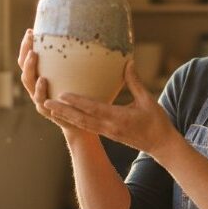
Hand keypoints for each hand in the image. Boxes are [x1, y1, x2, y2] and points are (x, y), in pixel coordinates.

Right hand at [17, 29, 90, 136]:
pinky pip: (41, 99)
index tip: (31, 31)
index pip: (30, 58)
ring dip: (29, 67)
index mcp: (44, 76)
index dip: (28, 45)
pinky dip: (40, 89)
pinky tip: (43, 79)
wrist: (85, 123)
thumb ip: (86, 61)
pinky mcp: (47, 111)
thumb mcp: (84, 77)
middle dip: (25, 51)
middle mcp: (37, 87)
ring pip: (28, 82)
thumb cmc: (85, 96)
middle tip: (30, 38)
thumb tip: (104, 39)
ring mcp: (40, 99)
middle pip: (24, 67)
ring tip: (34, 55)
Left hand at [43, 60, 177, 155]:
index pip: (94, 108)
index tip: (63, 94)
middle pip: (82, 119)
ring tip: (49, 108)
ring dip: (65, 116)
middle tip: (46, 102)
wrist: (161, 145)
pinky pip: (87, 127)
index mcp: (119, 117)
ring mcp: (108, 132)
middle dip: (63, 111)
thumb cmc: (157, 121)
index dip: (77, 102)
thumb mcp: (148, 100)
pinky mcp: (108, 134)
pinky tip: (65, 115)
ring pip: (82, 124)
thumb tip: (128, 63)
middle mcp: (110, 127)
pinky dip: (74, 121)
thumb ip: (135, 82)